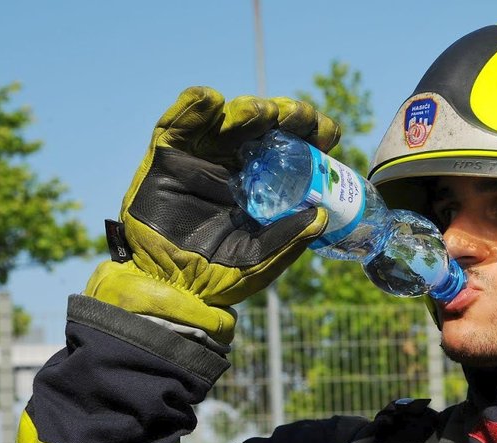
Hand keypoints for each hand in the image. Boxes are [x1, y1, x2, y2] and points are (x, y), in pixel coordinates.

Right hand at [85, 86, 339, 344]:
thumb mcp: (260, 259)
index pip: (293, 149)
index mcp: (264, 183)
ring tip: (262, 112)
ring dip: (247, 109)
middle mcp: (236, 163)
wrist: (172, 288)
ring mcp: (202, 157)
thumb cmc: (220, 276)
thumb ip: (288, 238)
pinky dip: (191, 107)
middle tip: (298, 116)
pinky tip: (209, 99)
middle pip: (266, 127)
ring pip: (227, 120)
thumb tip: (321, 216)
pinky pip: (178, 125)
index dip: (312, 134)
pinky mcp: (167, 156)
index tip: (329, 132)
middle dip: (286, 116)